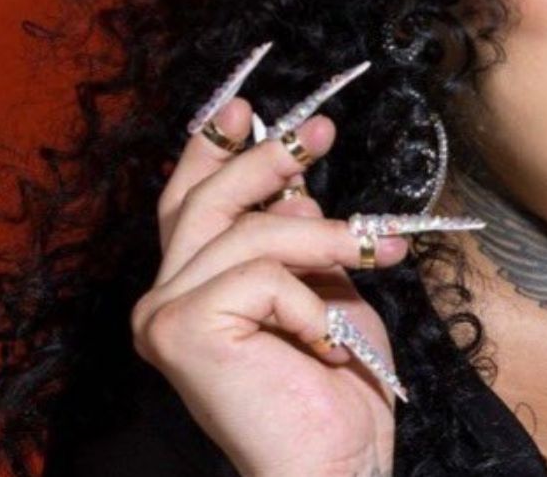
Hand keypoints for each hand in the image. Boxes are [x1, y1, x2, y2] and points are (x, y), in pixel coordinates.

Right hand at [131, 60, 409, 476]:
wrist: (339, 461)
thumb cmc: (339, 386)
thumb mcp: (327, 287)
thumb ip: (299, 236)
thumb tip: (294, 182)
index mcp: (192, 288)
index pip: (190, 201)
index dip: (212, 147)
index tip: (247, 105)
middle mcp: (163, 300)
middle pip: (207, 201)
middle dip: (267, 158)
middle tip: (322, 133)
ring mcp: (165, 316)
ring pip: (248, 232)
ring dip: (329, 237)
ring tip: (383, 253)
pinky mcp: (182, 332)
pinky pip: (261, 276)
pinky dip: (312, 300)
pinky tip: (331, 339)